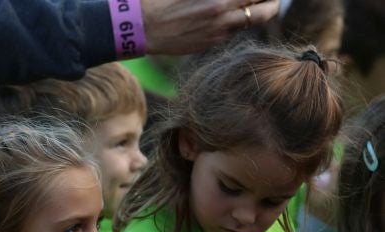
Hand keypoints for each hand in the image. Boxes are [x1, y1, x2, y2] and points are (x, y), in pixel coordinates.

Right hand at [143, 0, 278, 54]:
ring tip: (257, 4)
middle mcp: (224, 13)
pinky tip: (228, 16)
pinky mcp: (210, 43)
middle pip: (267, 9)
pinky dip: (236, 22)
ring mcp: (219, 31)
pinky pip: (232, 31)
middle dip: (273, 1)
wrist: (142, 26)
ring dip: (260, 12)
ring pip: (253, 23)